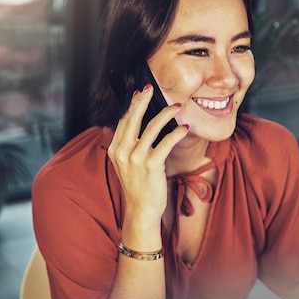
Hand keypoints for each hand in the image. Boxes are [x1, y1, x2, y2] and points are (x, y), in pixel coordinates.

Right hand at [107, 84, 188, 238]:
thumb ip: (129, 147)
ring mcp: (135, 159)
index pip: (123, 121)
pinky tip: (184, 128)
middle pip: (132, 119)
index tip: (140, 93)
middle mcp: (122, 152)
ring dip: (165, 114)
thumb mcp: (127, 165)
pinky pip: (165, 143)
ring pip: (151, 128)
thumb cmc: (138, 187)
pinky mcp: (150, 166)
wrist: (141, 210)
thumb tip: (139, 128)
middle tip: (151, 88)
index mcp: (114, 150)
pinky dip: (176, 133)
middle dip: (143, 101)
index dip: (132, 105)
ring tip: (176, 106)